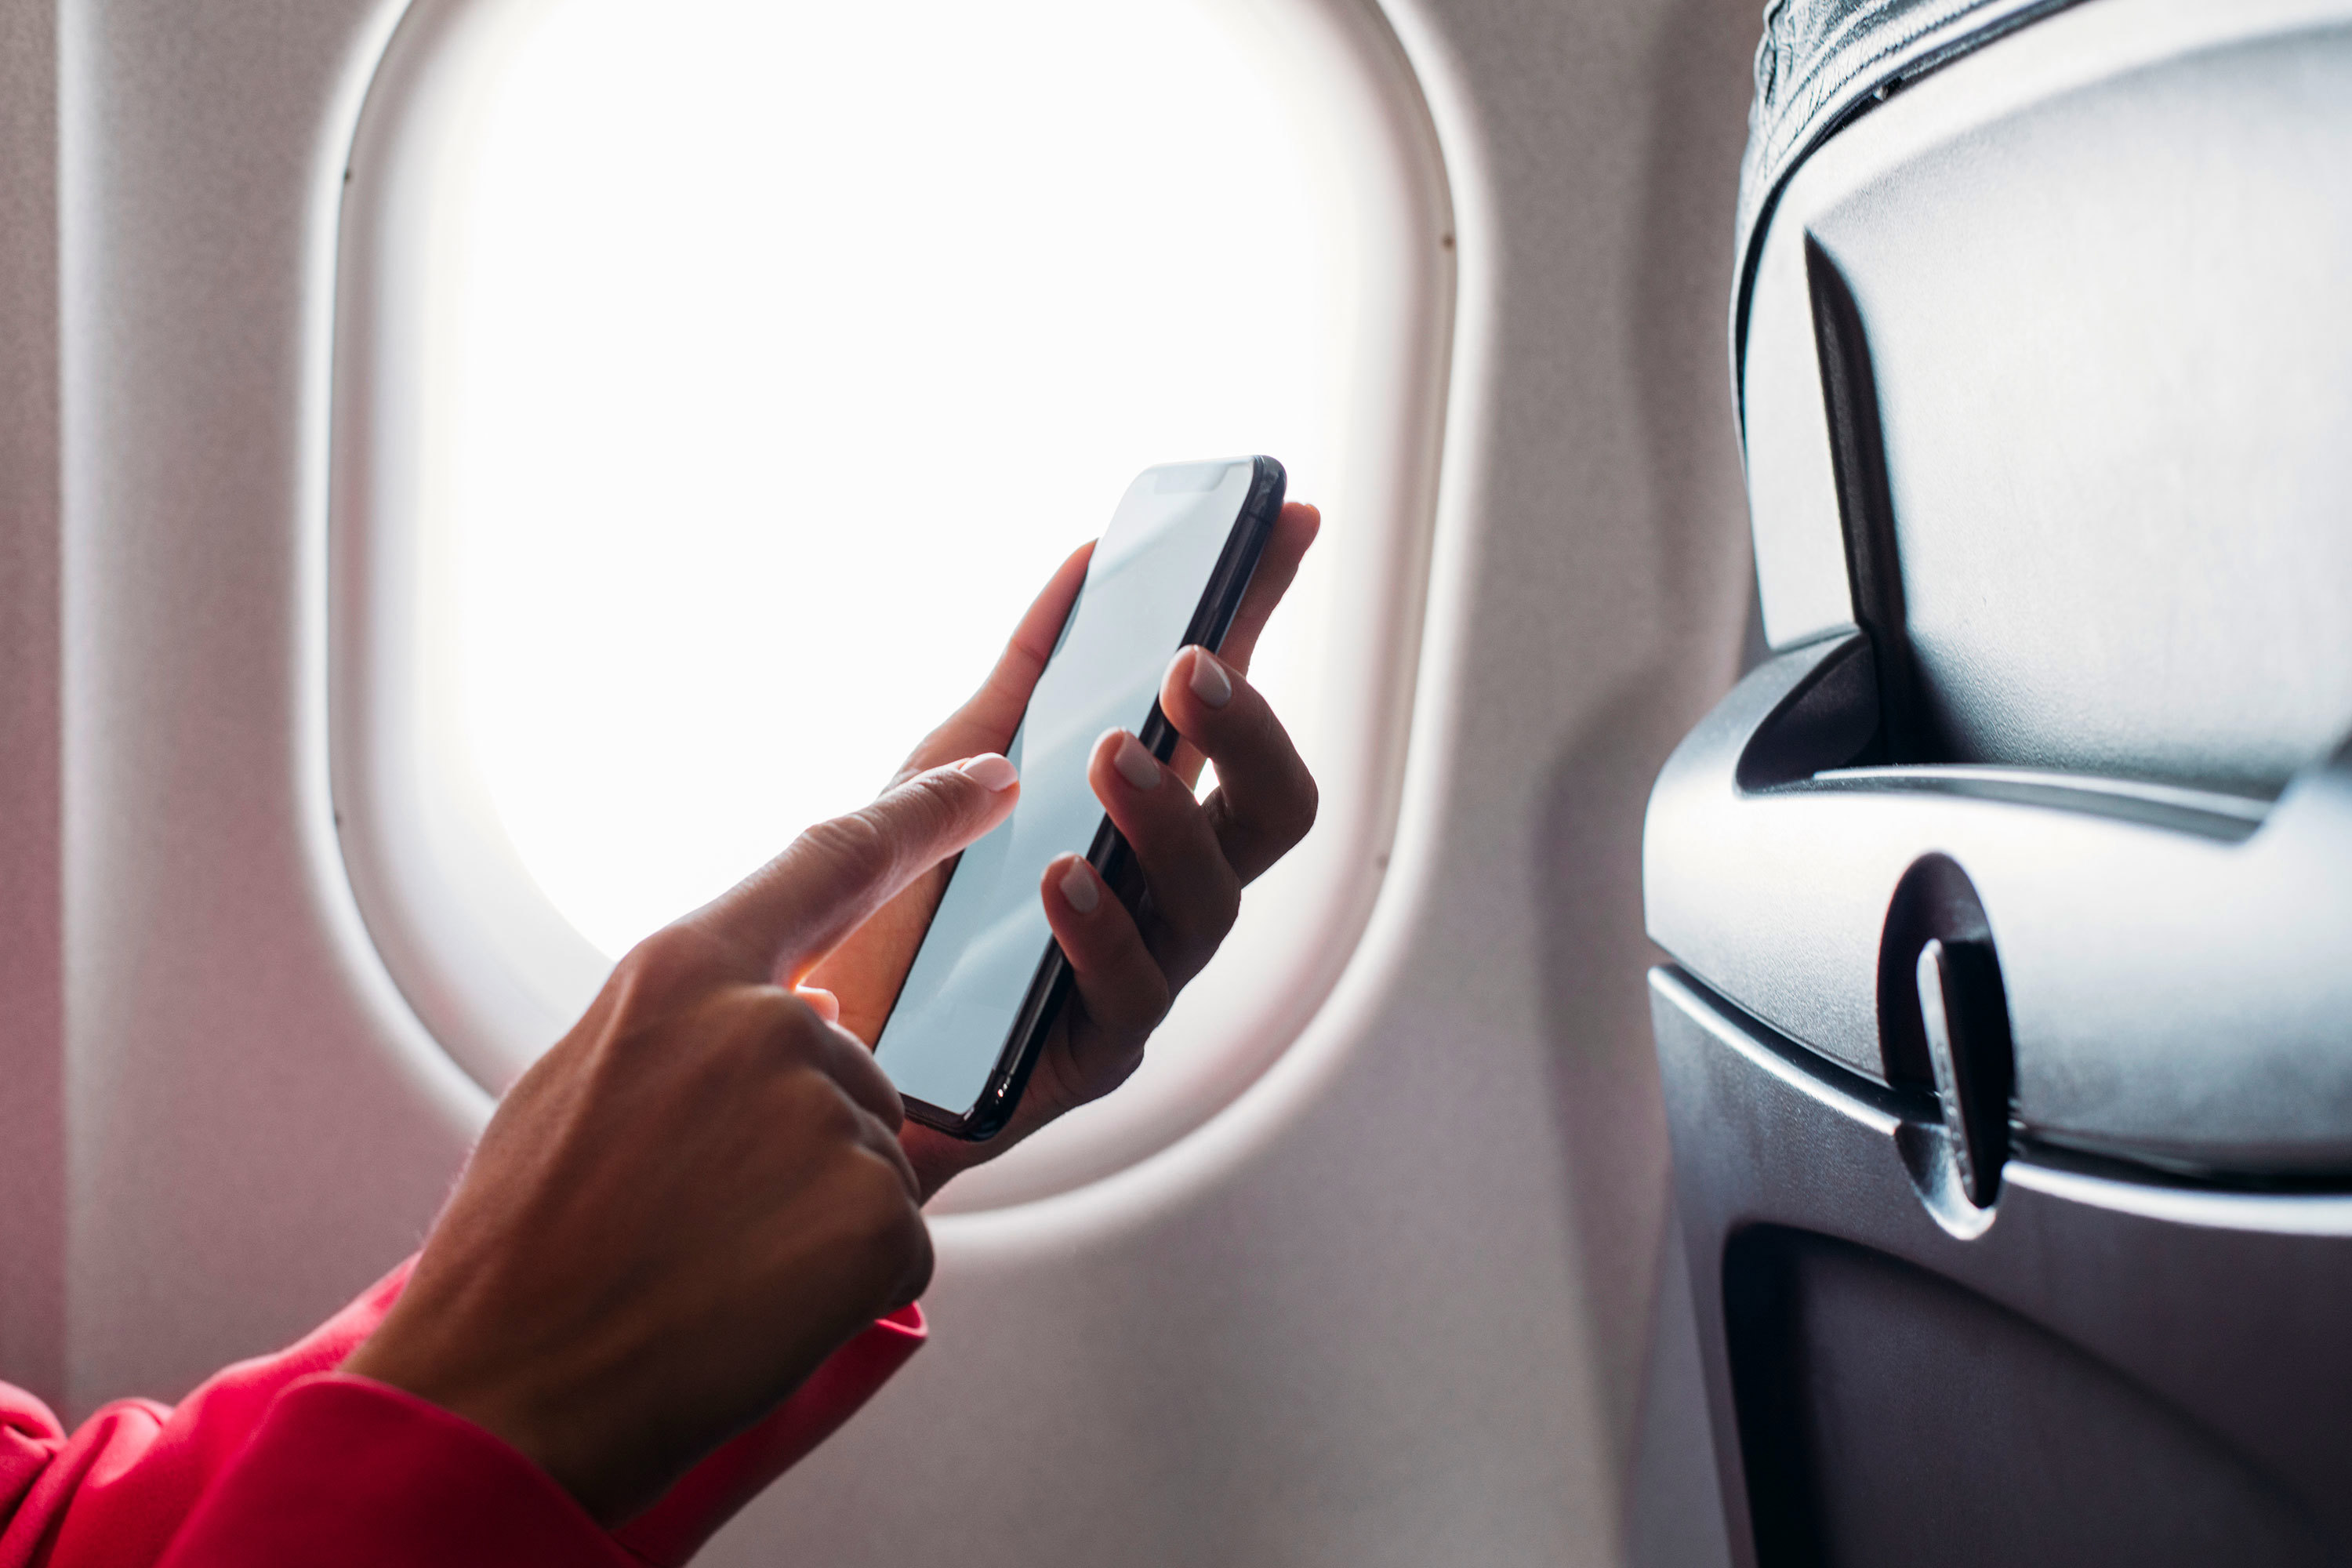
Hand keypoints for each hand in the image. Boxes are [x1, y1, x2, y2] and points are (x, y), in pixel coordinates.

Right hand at [341, 755, 1022, 1523]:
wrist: (506, 1391)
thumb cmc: (526, 1245)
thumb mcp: (587, 1082)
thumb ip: (704, 1023)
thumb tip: (826, 1004)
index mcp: (684, 972)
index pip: (834, 859)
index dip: (925, 812)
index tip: (997, 778)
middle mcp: (771, 1022)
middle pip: (849, 1060)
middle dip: (797, 1137)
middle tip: (691, 1216)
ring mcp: (830, 1112)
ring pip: (869, 1153)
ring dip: (813, 1212)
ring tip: (708, 1262)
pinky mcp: (879, 1211)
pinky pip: (891, 1232)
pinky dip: (839, 1278)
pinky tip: (755, 1300)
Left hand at [805, 502, 1321, 1199]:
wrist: (820, 1061)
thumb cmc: (903, 908)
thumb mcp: (950, 765)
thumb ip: (1029, 674)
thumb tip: (1088, 559)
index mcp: (1150, 819)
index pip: (1231, 711)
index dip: (1268, 618)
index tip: (1289, 520)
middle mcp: (1166, 895)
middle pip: (1273, 815)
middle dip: (1250, 733)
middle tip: (1187, 669)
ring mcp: (1140, 977)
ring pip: (1213, 902)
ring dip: (1168, 817)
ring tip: (1113, 756)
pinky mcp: (1090, 1060)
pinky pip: (1128, 998)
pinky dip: (1103, 928)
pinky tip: (1064, 878)